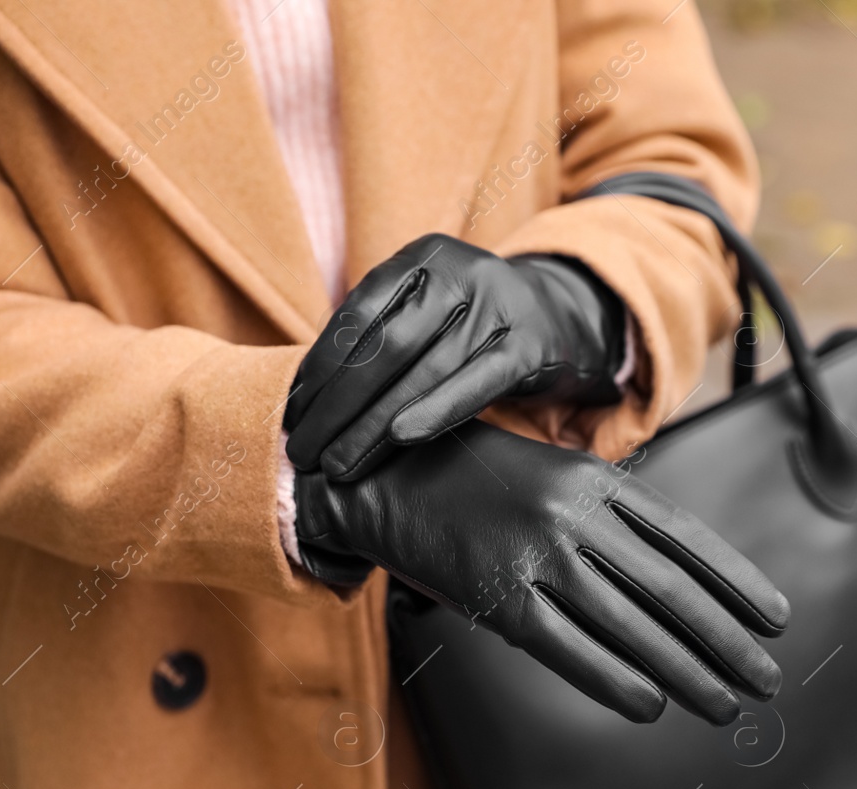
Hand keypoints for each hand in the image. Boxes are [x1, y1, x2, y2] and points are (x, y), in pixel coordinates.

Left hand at [284, 234, 625, 480]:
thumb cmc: (476, 325)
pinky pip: (477, 383)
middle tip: (304, 449)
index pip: (358, 314)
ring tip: (338, 463)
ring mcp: (500, 306)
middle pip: (386, 344)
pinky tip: (400, 437)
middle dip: (338, 404)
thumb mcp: (430, 309)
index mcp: (424, 257)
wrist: (563, 319)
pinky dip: (436, 409)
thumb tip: (307, 397)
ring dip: (373, 424)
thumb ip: (380, 334)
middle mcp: (462, 272)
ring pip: (424, 370)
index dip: (320, 367)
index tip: (293, 412)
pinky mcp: (531, 346)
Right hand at [294, 421, 787, 724]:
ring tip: (725, 704)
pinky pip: (569, 649)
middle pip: (670, 589)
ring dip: (686, 670)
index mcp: (598, 481)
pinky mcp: (498, 596)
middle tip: (767, 679)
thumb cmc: (488, 484)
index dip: (737, 583)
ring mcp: (536, 556)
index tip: (776, 621)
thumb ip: (617, 518)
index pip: (687, 539)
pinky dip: (616, 680)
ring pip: (630, 624)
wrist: (392, 477)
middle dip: (726, 639)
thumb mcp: (561, 476)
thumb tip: (687, 584)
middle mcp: (574, 515)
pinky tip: (652, 705)